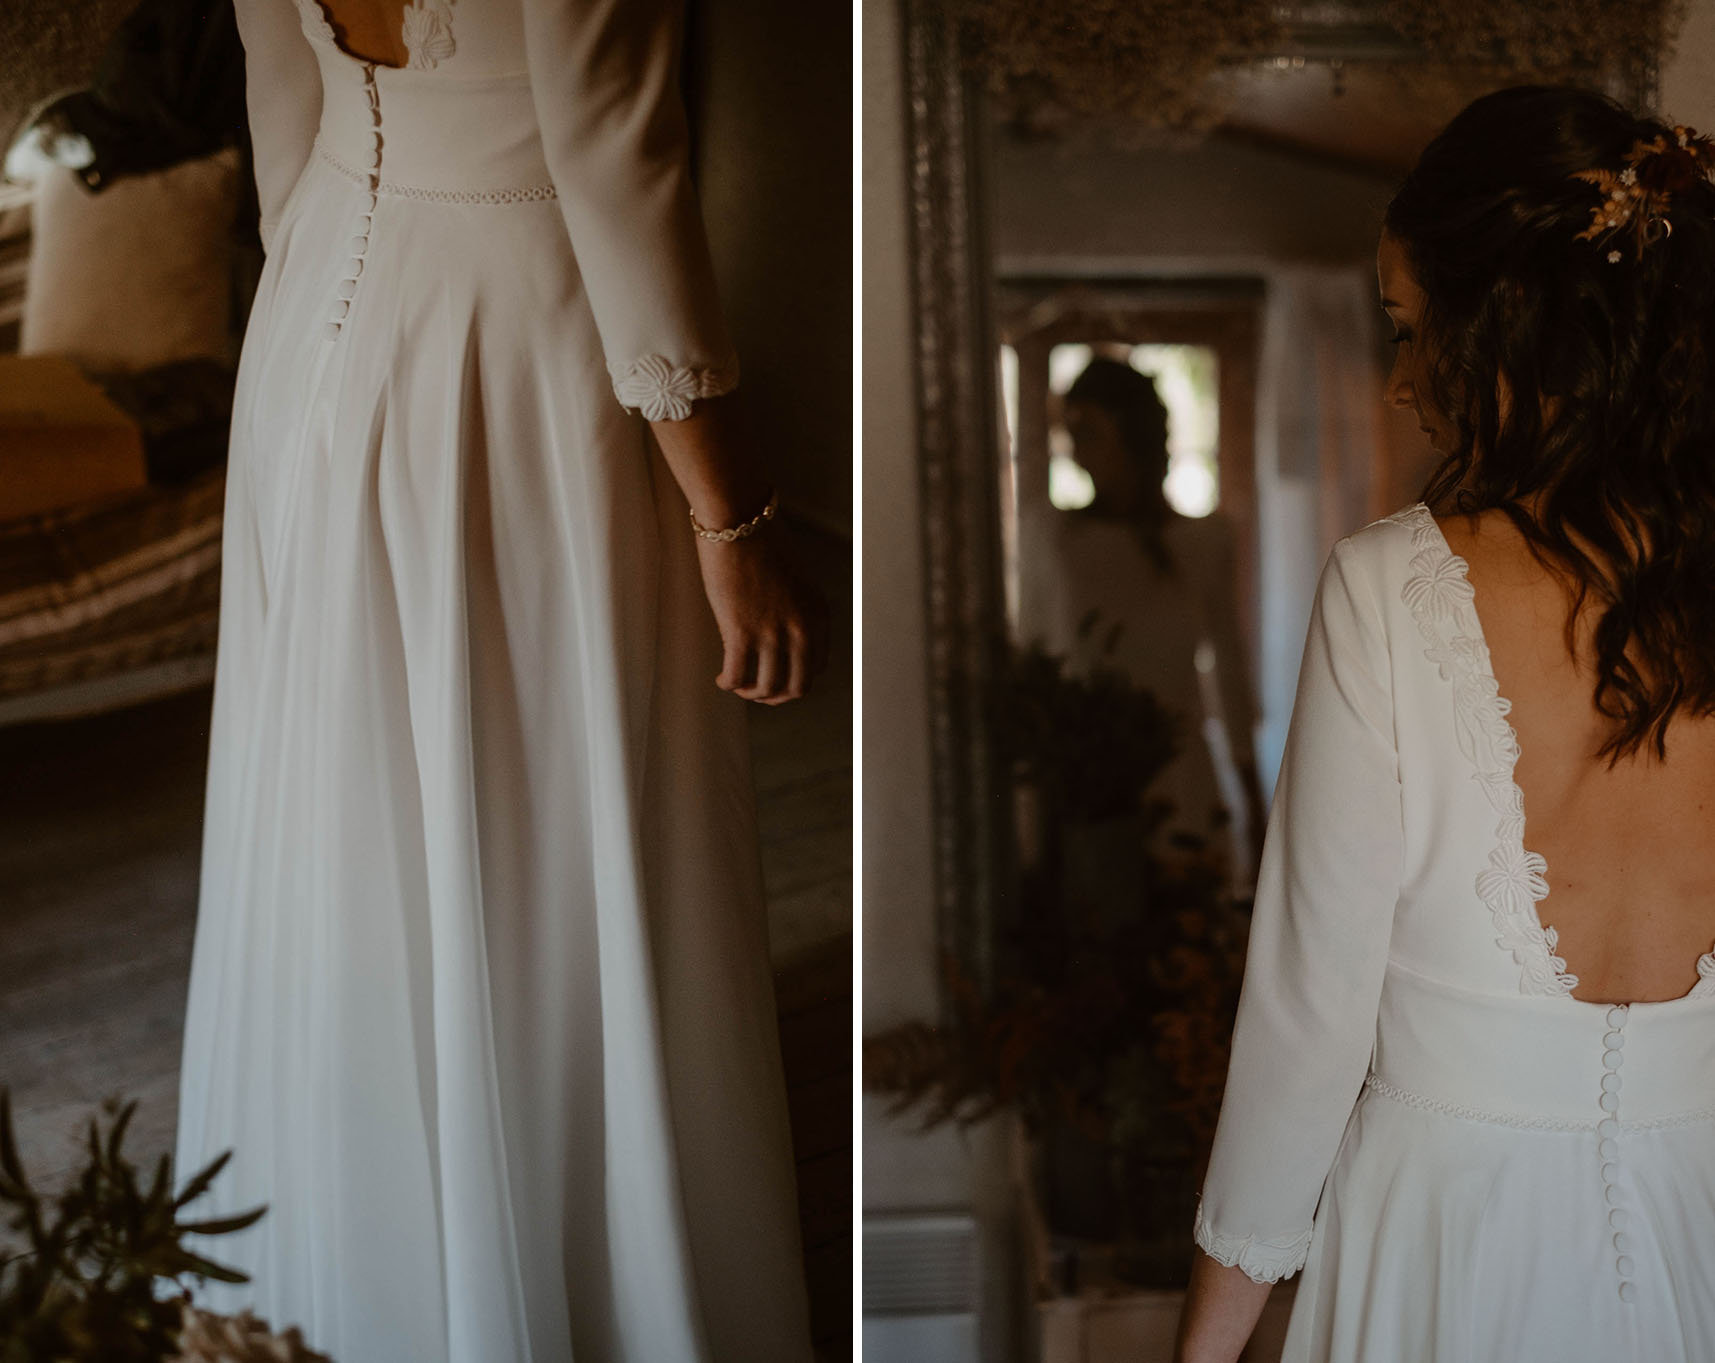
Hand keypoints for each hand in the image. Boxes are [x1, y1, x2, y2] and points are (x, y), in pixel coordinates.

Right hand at [694, 528, 829, 703]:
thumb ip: (794, 610)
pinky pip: (737, 676)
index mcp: (819, 615)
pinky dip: (729, 684)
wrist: (739, 520)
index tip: (778, 676)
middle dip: (776, 697)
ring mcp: (773, 633)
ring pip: (767, 688)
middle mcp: (802, 628)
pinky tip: (721, 678)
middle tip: (756, 692)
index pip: (817, 667)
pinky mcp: (742, 633)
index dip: (796, 680)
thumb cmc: (762, 540)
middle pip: (797, 687)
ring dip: (750, 693)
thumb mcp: (794, 581)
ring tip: (736, 685)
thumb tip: (778, 634)